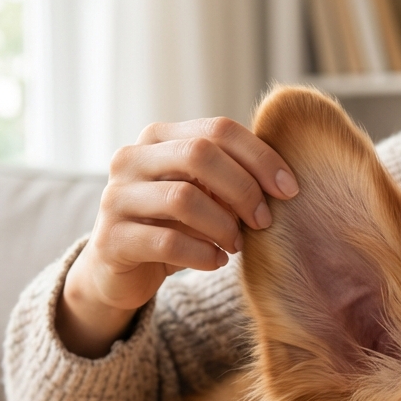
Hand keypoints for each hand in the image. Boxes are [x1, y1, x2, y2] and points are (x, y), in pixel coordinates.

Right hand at [58, 117, 297, 358]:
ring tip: (237, 244)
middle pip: (200, 154)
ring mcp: (116, 197)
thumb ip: (232, 178)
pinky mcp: (111, 239)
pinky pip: (167, 242)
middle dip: (243, 188)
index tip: (290, 189)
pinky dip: (203, 254)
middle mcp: (131, 158)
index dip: (261, 157)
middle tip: (264, 221)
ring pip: (183, 198)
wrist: (120, 270)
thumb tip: (282, 182)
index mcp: (159, 137)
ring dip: (224, 225)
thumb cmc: (174, 225)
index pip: (218, 130)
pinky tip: (217, 261)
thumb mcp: (205, 195)